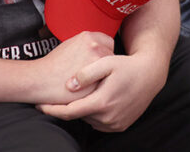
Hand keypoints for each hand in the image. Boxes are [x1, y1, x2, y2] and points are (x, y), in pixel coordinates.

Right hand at [33, 31, 114, 104]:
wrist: (40, 80)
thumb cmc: (53, 65)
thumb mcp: (70, 44)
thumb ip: (86, 44)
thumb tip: (97, 48)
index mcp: (88, 37)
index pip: (108, 42)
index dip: (103, 52)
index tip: (95, 60)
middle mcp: (95, 46)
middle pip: (111, 56)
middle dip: (104, 64)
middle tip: (91, 72)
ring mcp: (97, 63)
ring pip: (110, 70)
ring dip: (103, 75)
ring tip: (89, 80)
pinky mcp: (97, 79)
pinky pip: (106, 83)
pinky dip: (100, 86)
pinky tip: (88, 87)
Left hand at [37, 51, 167, 131]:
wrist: (150, 76)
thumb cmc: (126, 66)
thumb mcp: (106, 63)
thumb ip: (86, 73)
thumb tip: (69, 84)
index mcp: (102, 102)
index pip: (70, 112)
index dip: (52, 110)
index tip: (39, 106)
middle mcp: (108, 117)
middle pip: (78, 115)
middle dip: (67, 106)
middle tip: (59, 94)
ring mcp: (115, 124)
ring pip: (88, 120)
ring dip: (81, 110)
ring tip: (80, 95)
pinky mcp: (120, 126)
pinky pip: (99, 123)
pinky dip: (93, 114)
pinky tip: (94, 101)